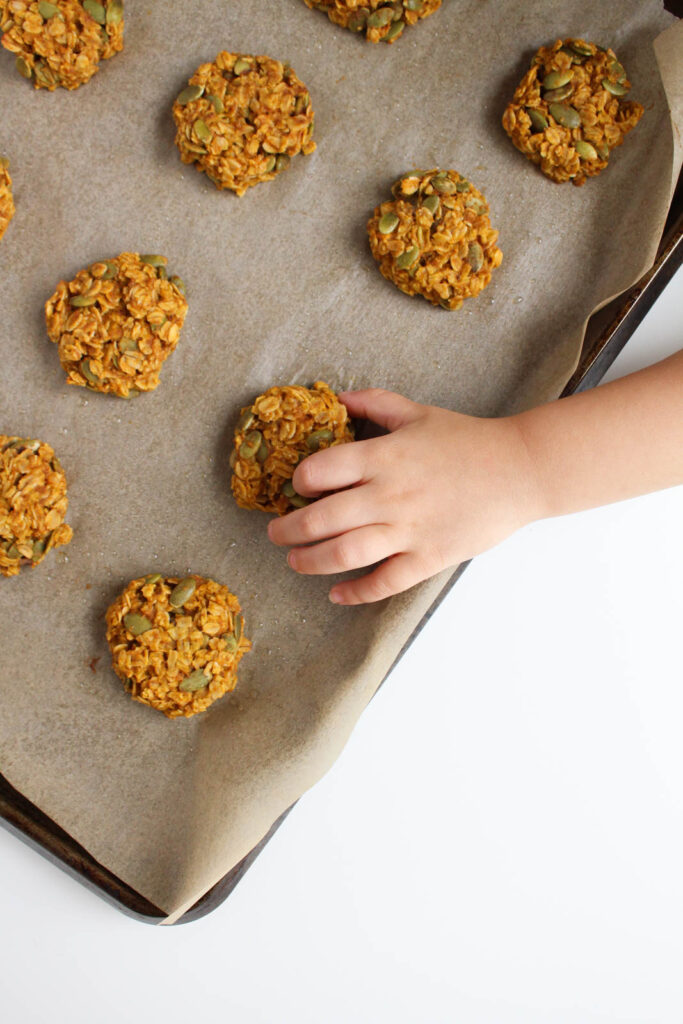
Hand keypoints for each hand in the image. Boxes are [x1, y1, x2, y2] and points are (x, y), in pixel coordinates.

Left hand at [267, 389, 545, 604]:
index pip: (321, 471)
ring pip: (344, 554)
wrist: (520, 470)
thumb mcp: (418, 412)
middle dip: (288, 530)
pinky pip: (384, 582)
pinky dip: (356, 592)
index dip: (299, 481)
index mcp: (384, 456)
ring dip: (310, 562)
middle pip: (322, 518)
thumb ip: (374, 403)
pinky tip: (337, 594)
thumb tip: (337, 397)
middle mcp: (389, 495)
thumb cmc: (468, 440)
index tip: (296, 488)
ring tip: (294, 561)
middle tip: (276, 533)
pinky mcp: (428, 558)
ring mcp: (409, 530)